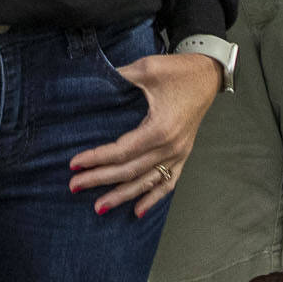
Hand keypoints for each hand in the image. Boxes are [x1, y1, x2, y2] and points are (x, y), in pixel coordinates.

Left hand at [68, 52, 220, 216]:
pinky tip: (137, 212)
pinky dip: (153, 198)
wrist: (208, 75)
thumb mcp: (146, 69)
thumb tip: (90, 81)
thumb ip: (118, 78)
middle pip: (130, 171)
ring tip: (99, 207)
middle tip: (74, 187)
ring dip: (122, 196)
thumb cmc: (177, 71)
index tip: (74, 164)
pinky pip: (168, 183)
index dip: (96, 158)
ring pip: (146, 182)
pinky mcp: (183, 155)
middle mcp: (170, 147)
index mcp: (160, 128)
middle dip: (100, 180)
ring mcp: (178, 154)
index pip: (122, 151)